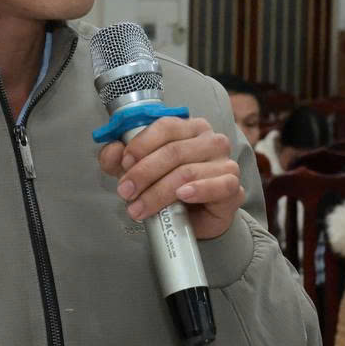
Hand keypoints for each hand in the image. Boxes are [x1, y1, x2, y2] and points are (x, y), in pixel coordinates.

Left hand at [97, 116, 244, 241]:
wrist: (196, 218)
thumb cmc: (169, 187)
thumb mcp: (139, 171)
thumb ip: (120, 159)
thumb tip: (112, 151)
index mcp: (189, 128)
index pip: (165, 126)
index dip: (141, 144)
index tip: (123, 163)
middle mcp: (211, 140)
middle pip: (173, 151)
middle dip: (144, 173)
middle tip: (125, 192)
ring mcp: (225, 162)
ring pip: (188, 171)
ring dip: (158, 192)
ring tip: (139, 208)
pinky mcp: (233, 186)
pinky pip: (218, 185)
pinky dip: (198, 190)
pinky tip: (182, 196)